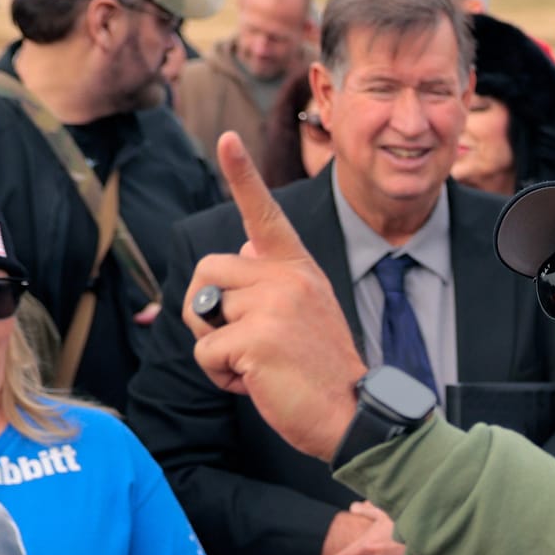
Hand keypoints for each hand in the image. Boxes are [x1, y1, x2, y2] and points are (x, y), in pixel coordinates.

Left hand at [188, 132, 365, 460]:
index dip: (242, 174)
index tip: (226, 139)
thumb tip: (243, 239)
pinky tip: (257, 383)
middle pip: (207, 270)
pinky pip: (205, 350)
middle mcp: (286, 277)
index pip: (265, 213)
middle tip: (241, 342)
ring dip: (216, 347)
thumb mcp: (305, 310)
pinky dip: (221, 376)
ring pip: (202, 312)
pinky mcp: (256, 338)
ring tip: (257, 365)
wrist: (353, 415)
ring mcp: (272, 305)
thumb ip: (274, 276)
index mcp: (298, 268)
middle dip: (207, 309)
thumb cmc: (321, 371)